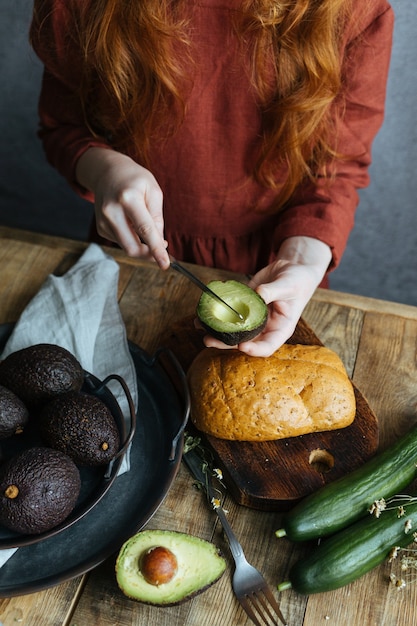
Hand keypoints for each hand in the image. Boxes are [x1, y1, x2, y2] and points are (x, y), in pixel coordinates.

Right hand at [76, 148, 169, 267]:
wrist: (107, 172)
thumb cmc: (134, 179)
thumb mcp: (153, 191)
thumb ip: (157, 217)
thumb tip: (159, 242)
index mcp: (128, 199)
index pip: (145, 230)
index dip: (156, 250)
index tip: (165, 264)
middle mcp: (111, 211)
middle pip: (132, 247)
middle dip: (149, 254)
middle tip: (162, 250)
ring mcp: (103, 221)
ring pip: (126, 247)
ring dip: (141, 246)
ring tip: (147, 230)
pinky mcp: (100, 227)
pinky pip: (121, 242)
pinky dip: (131, 239)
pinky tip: (132, 224)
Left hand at [203, 236, 331, 356]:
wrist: (291, 270)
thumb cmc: (297, 280)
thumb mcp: (290, 285)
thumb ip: (274, 291)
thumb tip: (259, 295)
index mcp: (280, 328)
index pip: (267, 346)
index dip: (254, 349)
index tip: (241, 346)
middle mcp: (265, 327)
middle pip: (245, 341)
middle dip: (226, 343)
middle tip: (209, 340)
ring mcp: (253, 319)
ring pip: (234, 330)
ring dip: (216, 331)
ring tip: (200, 326)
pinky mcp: (244, 307)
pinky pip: (230, 313)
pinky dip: (217, 313)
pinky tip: (204, 311)